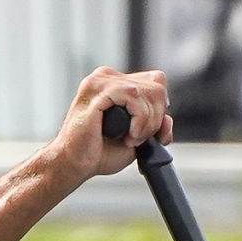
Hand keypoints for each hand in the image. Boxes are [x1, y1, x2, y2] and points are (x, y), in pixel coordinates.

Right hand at [43, 68, 171, 184]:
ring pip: (148, 91)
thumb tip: (167, 120)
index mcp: (116, 83)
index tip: (149, 132)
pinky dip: (139, 120)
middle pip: (157, 85)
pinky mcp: (97, 89)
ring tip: (131, 139)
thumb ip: (154, 127)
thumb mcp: (137, 138)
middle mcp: (107, 76)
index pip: (156, 82)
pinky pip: (134, 95)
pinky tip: (128, 135)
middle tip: (139, 138)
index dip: (159, 108)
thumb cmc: (98, 152)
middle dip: (156, 117)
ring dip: (148, 122)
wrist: (74, 164)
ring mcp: (101, 80)